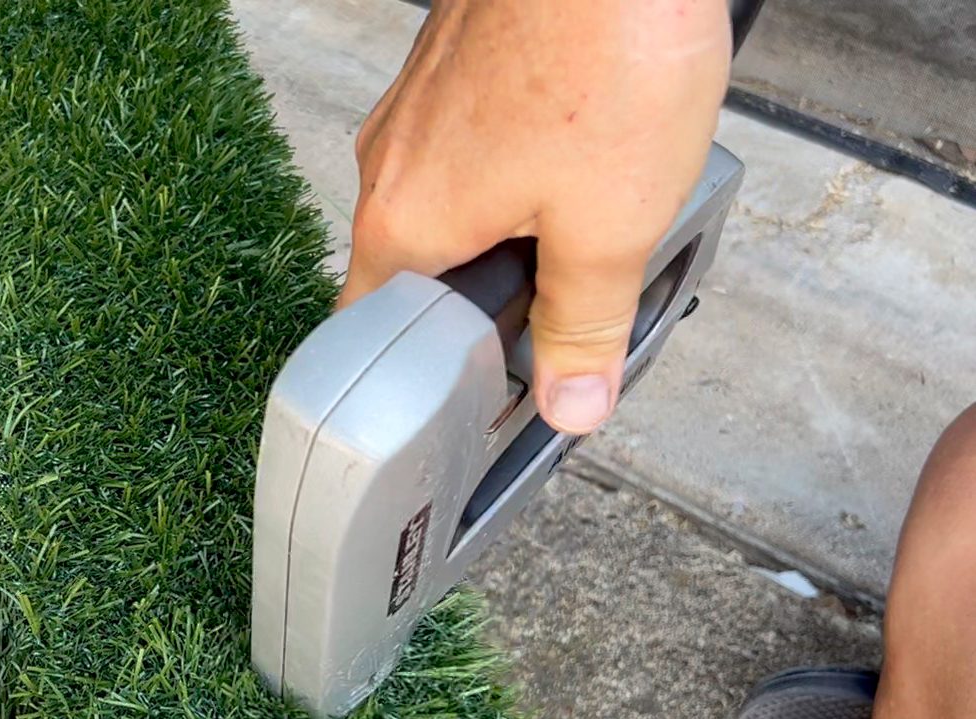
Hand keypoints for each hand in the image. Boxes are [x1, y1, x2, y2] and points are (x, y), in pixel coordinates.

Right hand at [342, 0, 729, 433]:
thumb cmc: (601, 48)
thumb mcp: (611, 226)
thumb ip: (584, 330)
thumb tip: (571, 403)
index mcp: (404, 223)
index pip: (374, 340)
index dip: (430, 375)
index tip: (478, 386)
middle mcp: (389, 164)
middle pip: (425, 270)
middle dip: (495, 291)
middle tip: (573, 286)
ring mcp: (415, 105)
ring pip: (454, 200)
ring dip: (516, 217)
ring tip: (597, 189)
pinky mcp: (451, 62)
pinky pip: (474, 140)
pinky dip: (524, 155)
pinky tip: (590, 132)